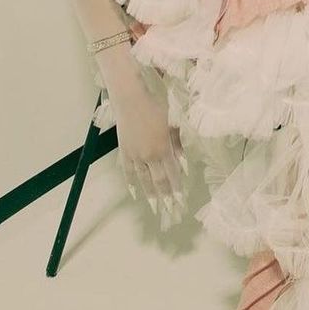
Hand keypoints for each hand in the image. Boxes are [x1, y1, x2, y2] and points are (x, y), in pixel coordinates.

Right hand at [109, 77, 187, 229]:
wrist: (130, 97)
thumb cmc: (157, 104)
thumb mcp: (174, 122)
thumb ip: (179, 143)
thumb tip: (184, 161)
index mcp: (163, 148)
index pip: (172, 175)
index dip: (176, 190)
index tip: (181, 202)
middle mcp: (149, 155)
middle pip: (158, 182)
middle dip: (165, 198)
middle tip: (170, 212)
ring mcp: (135, 154)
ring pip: (143, 179)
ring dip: (150, 195)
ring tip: (155, 207)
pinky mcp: (124, 150)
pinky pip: (128, 171)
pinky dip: (132, 183)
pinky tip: (136, 193)